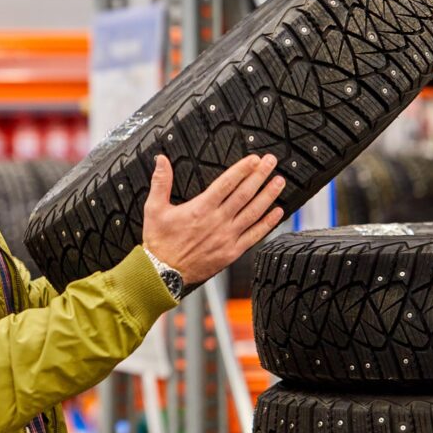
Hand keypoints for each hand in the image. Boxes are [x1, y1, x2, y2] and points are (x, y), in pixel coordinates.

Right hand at [142, 153, 284, 284]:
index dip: (242, 169)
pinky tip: (277, 213)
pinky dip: (267, 223)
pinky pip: (254, 235)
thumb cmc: (159, 242)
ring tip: (279, 182)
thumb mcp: (154, 208)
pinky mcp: (232, 252)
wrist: (163, 273)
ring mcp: (227, 237)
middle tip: (271, 162)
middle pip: (244, 194)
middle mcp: (217, 221)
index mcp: (200, 208)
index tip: (254, 159)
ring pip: (253, 212)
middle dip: (259, 176)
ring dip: (268, 195)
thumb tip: (161, 160)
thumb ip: (161, 182)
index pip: (226, 183)